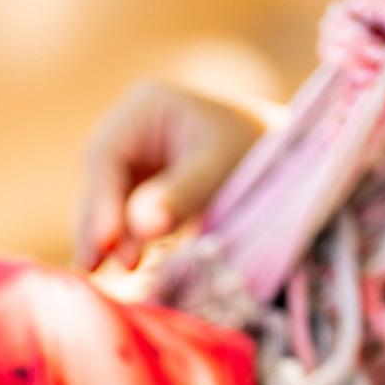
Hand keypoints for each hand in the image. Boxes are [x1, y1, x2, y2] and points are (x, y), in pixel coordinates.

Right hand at [74, 80, 277, 271]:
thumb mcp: (220, 171)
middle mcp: (132, 129)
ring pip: (107, 204)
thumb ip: (180, 196)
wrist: (291, 165)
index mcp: (146, 106)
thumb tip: (140, 227)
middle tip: (93, 268)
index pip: (108, 157)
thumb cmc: (259, 155)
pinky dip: (122, 244)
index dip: (101, 202)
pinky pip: (123, 219)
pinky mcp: (143, 189)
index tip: (106, 244)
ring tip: (101, 278)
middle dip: (97, 225)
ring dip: (107, 240)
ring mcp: (136, 160)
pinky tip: (115, 273)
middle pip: (100, 181)